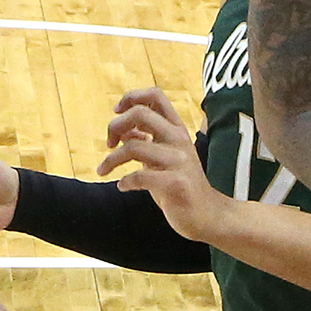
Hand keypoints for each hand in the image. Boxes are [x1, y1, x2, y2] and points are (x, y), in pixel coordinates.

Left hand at [98, 87, 221, 239]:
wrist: (208, 215)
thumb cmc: (180, 185)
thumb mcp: (162, 157)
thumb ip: (146, 141)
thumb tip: (123, 131)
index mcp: (176, 129)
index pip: (155, 95)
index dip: (131, 97)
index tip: (117, 111)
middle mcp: (179, 139)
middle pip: (140, 114)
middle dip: (115, 126)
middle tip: (109, 144)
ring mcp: (179, 161)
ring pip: (134, 147)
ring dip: (111, 159)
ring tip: (103, 170)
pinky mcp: (176, 183)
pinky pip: (140, 176)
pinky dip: (125, 181)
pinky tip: (123, 186)